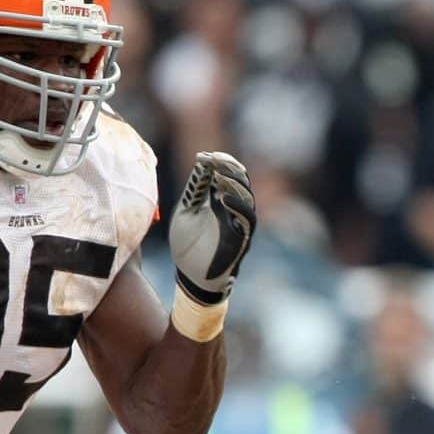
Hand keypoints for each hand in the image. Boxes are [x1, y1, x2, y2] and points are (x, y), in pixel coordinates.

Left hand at [170, 151, 255, 307]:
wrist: (191, 277)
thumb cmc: (188, 245)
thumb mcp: (186, 211)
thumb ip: (195, 191)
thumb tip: (202, 164)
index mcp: (219, 200)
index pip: (228, 174)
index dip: (219, 162)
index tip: (204, 156)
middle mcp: (233, 210)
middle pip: (241, 181)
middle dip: (228, 167)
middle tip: (213, 159)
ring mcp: (239, 224)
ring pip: (247, 197)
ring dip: (234, 183)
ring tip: (219, 175)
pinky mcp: (241, 239)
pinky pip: (247, 219)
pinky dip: (238, 206)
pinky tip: (224, 197)